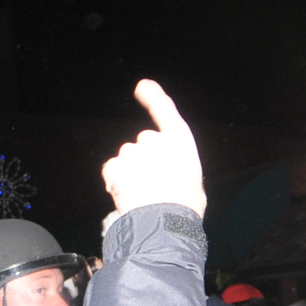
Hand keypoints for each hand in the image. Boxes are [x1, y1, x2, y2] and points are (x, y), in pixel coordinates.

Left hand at [101, 80, 206, 220]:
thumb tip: (167, 174)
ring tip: (144, 194)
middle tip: (154, 184)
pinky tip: (127, 195)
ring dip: (131, 173)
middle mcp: (153, 140)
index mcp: (179, 140)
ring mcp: (132, 151)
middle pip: (143, 144)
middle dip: (144, 160)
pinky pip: (112, 170)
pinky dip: (115, 181)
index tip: (142, 86)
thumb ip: (176, 166)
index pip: (164, 110)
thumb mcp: (192, 179)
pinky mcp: (114, 166)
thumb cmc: (185, 205)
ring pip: (126, 159)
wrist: (165, 220)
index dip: (152, 96)